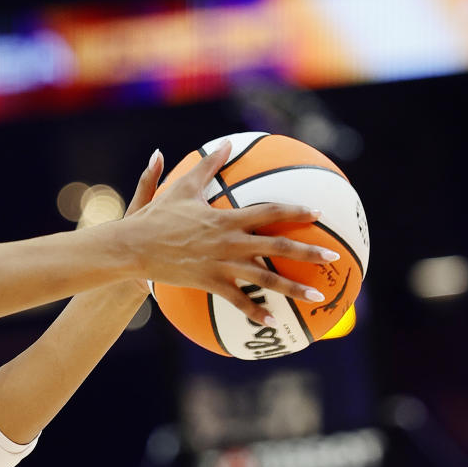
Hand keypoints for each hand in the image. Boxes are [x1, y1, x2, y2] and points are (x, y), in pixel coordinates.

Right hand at [119, 141, 336, 325]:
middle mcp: (229, 242)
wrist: (134, 246)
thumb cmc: (156, 216)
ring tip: (317, 298)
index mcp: (226, 218)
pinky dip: (256, 312)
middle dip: (309, 253)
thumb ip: (207, 166)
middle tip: (333, 259)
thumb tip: (226, 144)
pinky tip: (273, 322)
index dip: (295, 211)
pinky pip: (238, 300)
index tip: (317, 213)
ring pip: (265, 279)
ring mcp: (221, 265)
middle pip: (277, 247)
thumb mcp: (183, 188)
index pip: (269, 211)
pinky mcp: (210, 283)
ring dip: (293, 289)